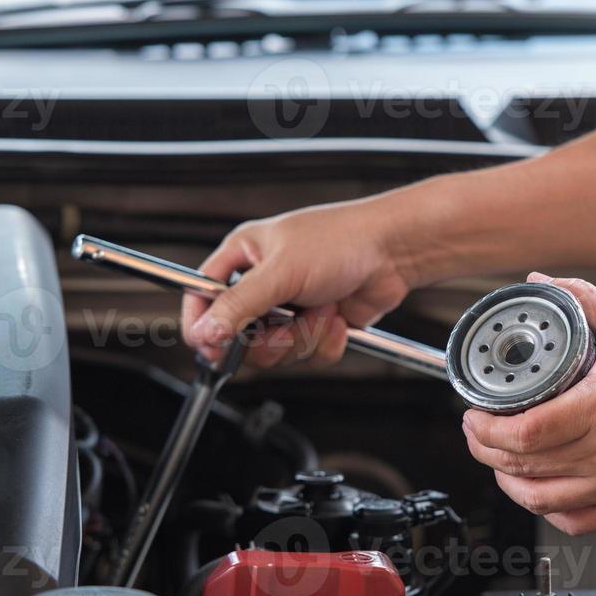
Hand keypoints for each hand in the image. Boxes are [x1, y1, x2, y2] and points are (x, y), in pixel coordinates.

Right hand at [181, 200, 413, 367]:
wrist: (393, 253)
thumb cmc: (341, 240)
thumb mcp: (281, 271)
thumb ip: (239, 305)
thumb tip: (205, 331)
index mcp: (244, 257)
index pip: (202, 296)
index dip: (202, 325)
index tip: (209, 347)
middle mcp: (263, 284)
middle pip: (238, 337)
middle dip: (269, 338)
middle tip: (285, 326)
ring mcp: (289, 308)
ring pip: (275, 351)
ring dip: (303, 336)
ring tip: (321, 308)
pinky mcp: (315, 327)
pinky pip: (306, 355)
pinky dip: (324, 341)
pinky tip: (337, 316)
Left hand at [462, 275, 595, 534]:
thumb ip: (584, 301)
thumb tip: (543, 283)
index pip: (525, 433)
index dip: (486, 428)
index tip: (475, 412)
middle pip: (522, 465)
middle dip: (485, 448)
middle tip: (477, 429)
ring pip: (540, 498)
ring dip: (507, 479)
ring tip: (498, 457)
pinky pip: (575, 521)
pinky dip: (546, 509)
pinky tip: (536, 487)